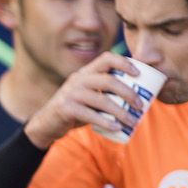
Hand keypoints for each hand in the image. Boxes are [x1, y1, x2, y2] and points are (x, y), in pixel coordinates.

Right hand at [25, 54, 143, 148]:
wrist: (46, 123)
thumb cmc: (75, 110)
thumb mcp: (88, 96)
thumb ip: (104, 92)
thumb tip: (138, 97)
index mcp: (85, 73)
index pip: (106, 59)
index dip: (124, 63)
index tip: (139, 74)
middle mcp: (78, 79)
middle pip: (109, 80)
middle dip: (129, 93)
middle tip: (140, 105)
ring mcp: (71, 93)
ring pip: (102, 100)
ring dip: (121, 112)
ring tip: (133, 121)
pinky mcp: (66, 108)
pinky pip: (91, 115)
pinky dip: (107, 122)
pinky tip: (117, 128)